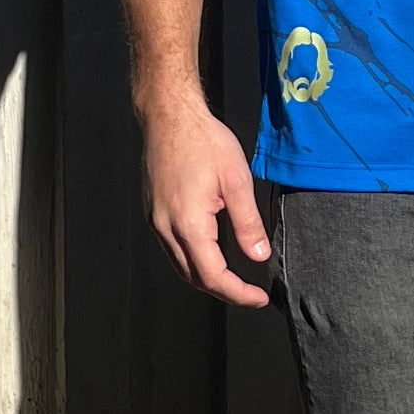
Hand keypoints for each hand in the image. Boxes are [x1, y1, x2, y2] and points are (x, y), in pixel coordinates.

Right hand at [139, 90, 271, 306]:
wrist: (169, 115)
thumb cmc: (202, 139)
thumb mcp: (236, 179)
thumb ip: (248, 222)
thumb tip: (258, 256)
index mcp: (188, 222)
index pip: (213, 276)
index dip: (238, 293)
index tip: (259, 298)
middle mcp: (166, 227)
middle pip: (194, 277)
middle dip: (224, 291)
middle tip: (251, 293)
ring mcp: (156, 221)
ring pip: (181, 266)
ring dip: (207, 277)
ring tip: (236, 279)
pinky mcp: (153, 212)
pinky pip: (173, 249)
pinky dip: (194, 260)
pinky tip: (212, 253)